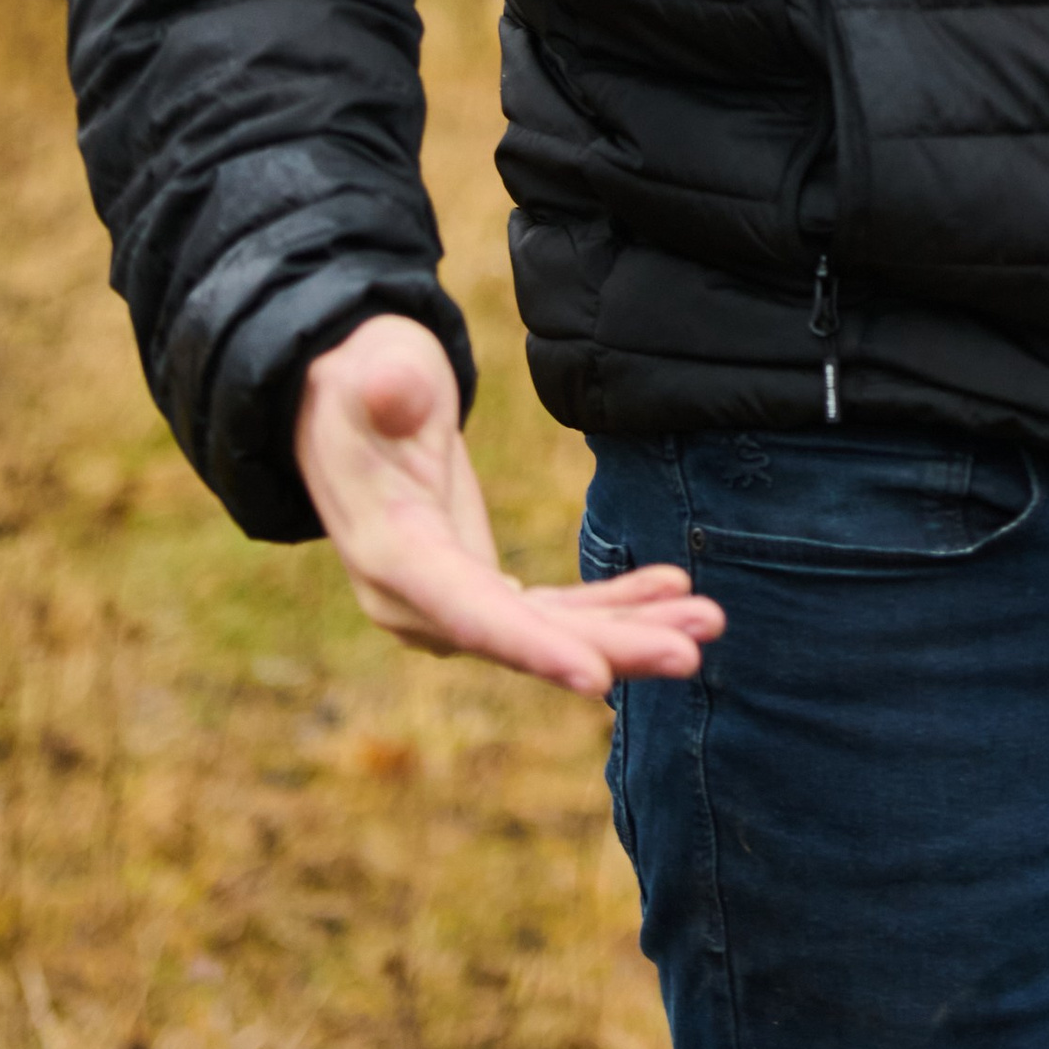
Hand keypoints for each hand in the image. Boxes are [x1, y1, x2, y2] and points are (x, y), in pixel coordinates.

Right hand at [293, 315, 723, 698]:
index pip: (471, 613)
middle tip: (693, 649)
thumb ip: (384, 386)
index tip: (598, 678)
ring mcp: (446, 598)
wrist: (339, 397)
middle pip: (524, 636)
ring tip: (709, 619)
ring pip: (547, 630)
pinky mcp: (473, 583)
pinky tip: (671, 589)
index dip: (536, 647)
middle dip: (611, 647)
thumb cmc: (357, 378)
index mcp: (392, 554)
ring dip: (629, 628)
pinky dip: (611, 602)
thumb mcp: (369, 371)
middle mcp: (415, 599)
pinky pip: (549, 608)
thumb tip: (392, 386)